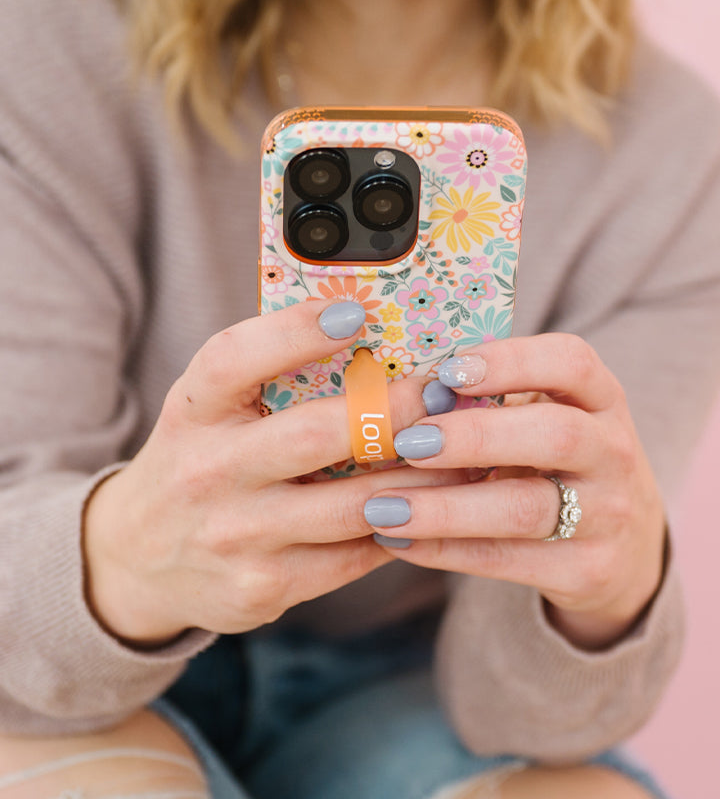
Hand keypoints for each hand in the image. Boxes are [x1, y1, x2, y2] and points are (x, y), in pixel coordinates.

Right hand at [82, 300, 459, 645]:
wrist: (139, 558)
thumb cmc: (198, 460)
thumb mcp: (209, 409)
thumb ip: (267, 376)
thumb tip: (374, 338)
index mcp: (194, 410)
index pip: (235, 358)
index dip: (295, 332)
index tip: (356, 313)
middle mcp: (208, 472)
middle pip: (315, 435)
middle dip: (395, 411)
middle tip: (445, 393)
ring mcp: (236, 535)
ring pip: (353, 505)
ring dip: (421, 479)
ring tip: (468, 453)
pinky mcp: (264, 587)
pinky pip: (354, 554)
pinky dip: (403, 527)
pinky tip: (435, 505)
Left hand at [364, 334, 666, 648]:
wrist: (623, 550)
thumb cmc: (556, 463)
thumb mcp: (545, 418)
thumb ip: (492, 401)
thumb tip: (400, 391)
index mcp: (601, 397)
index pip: (572, 362)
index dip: (511, 362)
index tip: (447, 373)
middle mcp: (615, 452)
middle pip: (556, 436)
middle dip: (475, 437)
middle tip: (408, 443)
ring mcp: (608, 516)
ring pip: (526, 509)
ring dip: (446, 508)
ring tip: (383, 507)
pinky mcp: (588, 572)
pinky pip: (509, 561)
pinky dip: (446, 551)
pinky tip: (398, 541)